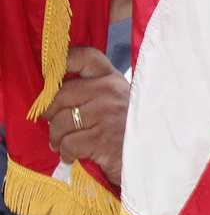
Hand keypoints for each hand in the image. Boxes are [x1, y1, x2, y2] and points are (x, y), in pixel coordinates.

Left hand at [45, 47, 128, 185]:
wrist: (154, 157)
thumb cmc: (128, 129)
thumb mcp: (117, 101)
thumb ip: (91, 91)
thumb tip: (50, 93)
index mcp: (113, 78)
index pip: (84, 57)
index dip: (62, 63)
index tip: (50, 78)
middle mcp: (111, 91)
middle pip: (60, 95)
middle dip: (50, 114)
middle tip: (55, 126)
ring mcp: (108, 114)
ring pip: (60, 122)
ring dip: (56, 138)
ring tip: (63, 144)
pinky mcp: (104, 140)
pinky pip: (68, 144)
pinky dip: (66, 153)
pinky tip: (73, 155)